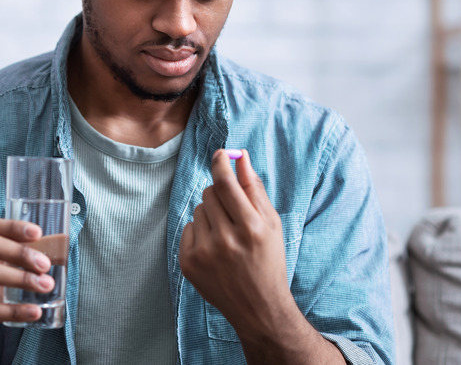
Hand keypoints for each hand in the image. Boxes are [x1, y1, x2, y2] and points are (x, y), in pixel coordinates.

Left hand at [178, 149, 291, 339]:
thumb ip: (254, 188)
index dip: (220, 163)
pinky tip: (215, 251)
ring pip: (198, 210)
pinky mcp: (189, 263)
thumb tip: (240, 156)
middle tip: (233, 213)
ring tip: (227, 237)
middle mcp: (226, 239)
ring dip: (211, 216)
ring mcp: (205, 253)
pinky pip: (188, 228)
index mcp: (251, 227)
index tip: (219, 153)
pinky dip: (200, 234)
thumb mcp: (271, 224)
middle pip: (209, 193)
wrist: (258, 307)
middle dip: (220, 195)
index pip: (226, 182)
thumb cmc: (268, 260)